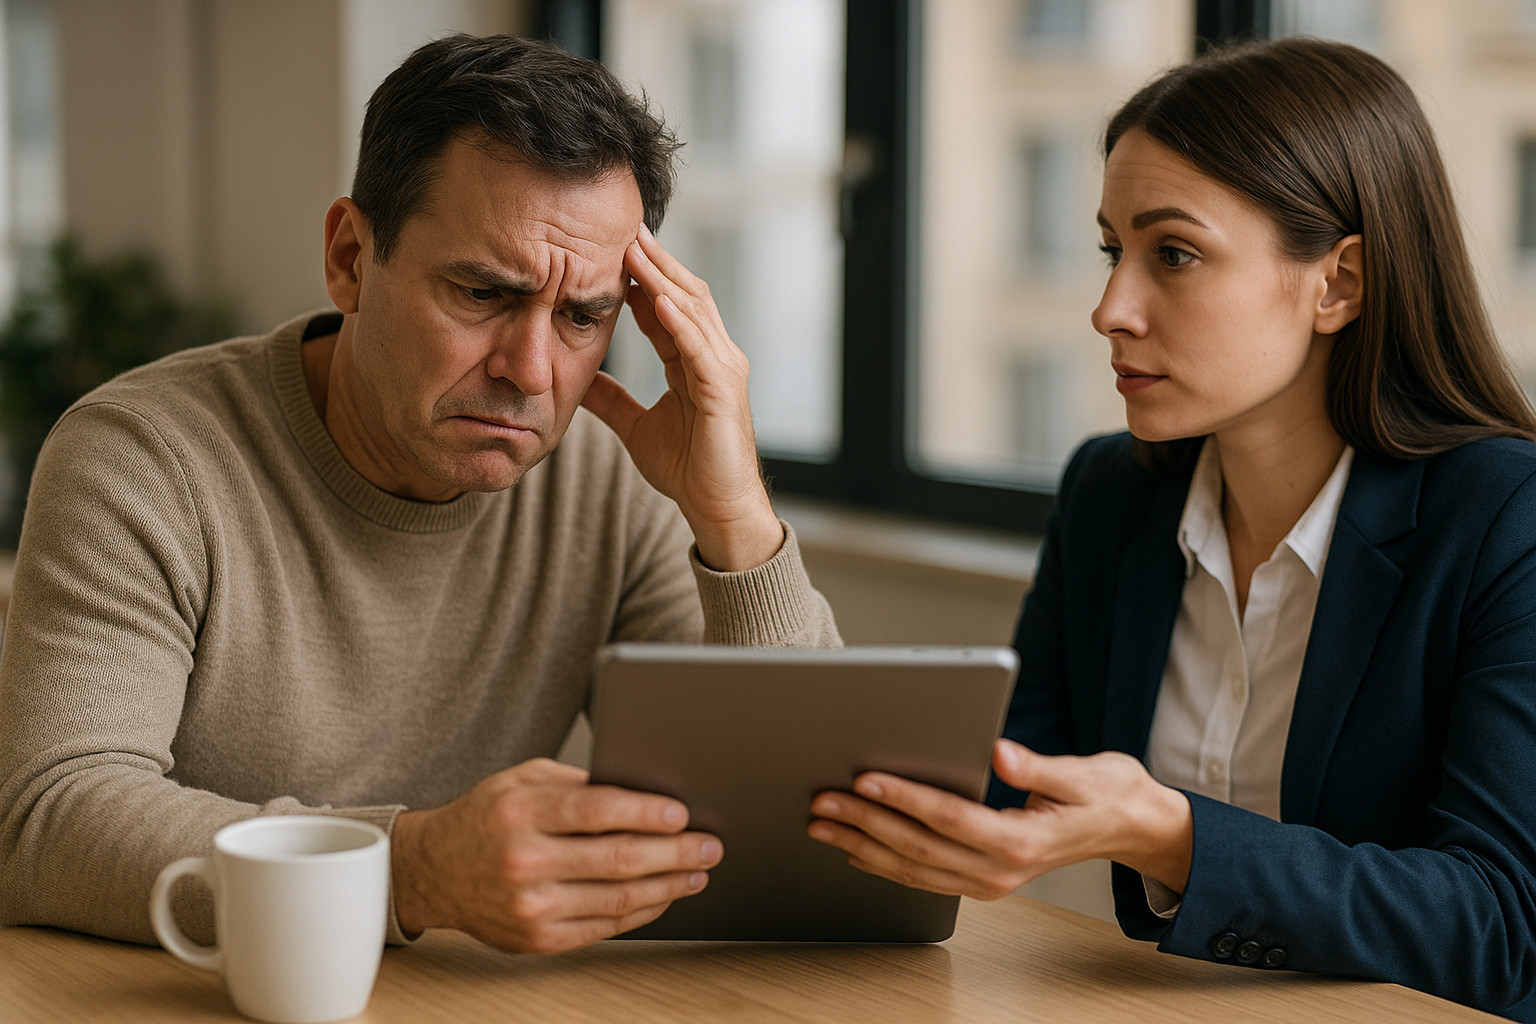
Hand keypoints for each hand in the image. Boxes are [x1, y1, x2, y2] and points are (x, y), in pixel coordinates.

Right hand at [390, 758, 722, 952]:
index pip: (597, 810)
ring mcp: (530, 906)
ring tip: (697, 872)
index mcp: (521, 812)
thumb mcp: (522, 779)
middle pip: (617, 858)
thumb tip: (643, 789)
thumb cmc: (486, 818)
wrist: (434, 870)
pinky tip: (662, 896)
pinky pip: (603, 927)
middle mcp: (524, 861)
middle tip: (709, 846)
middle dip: (675, 852)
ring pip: (617, 898)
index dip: (646, 813)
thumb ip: (577, 783)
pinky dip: (640, 912)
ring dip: (668, 886)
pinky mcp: (537, 938)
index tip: (682, 813)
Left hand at [580, 224, 783, 571]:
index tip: (611, 246)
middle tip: (625, 227)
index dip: (643, 276)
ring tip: (636, 248)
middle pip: (686, 295)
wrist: (717, 510)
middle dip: (656, 261)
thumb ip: (610, 400)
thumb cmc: (688, 470)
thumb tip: (578, 379)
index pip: (668, 306)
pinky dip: (680, 322)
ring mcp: (723, 371)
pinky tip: (658, 299)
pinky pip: (699, 348)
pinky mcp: (724, 392)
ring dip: (664, 278)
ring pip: (694, 311)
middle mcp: (715, 357)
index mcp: (694, 362)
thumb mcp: (635, 426)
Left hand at [806, 739, 1191, 899]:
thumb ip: (1036, 766)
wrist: (1131, 827)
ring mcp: (989, 881)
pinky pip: (924, 876)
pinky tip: (855, 847)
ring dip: (863, 846)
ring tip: (823, 825)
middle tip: (822, 802)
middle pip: (919, 847)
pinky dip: (884, 863)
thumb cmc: (1108, 794)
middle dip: (865, 824)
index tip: (865, 780)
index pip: (949, 818)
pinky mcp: (982, 879)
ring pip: (913, 869)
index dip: (904, 799)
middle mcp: (1000, 869)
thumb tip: (998, 752)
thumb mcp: (1083, 773)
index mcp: (1021, 841)